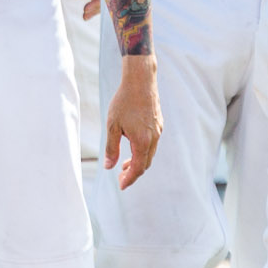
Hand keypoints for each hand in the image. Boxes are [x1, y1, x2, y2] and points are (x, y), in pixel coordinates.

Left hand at [103, 55, 161, 187]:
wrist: (140, 81)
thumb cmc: (124, 102)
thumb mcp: (112, 126)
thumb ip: (111, 148)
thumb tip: (108, 166)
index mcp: (142, 141)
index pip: (138, 168)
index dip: (129, 179)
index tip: (121, 185)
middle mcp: (154, 138)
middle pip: (145, 163)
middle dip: (133, 172)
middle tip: (121, 176)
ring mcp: (158, 130)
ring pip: (150, 153)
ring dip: (138, 161)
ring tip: (124, 163)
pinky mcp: (158, 123)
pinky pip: (152, 143)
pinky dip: (143, 150)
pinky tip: (133, 145)